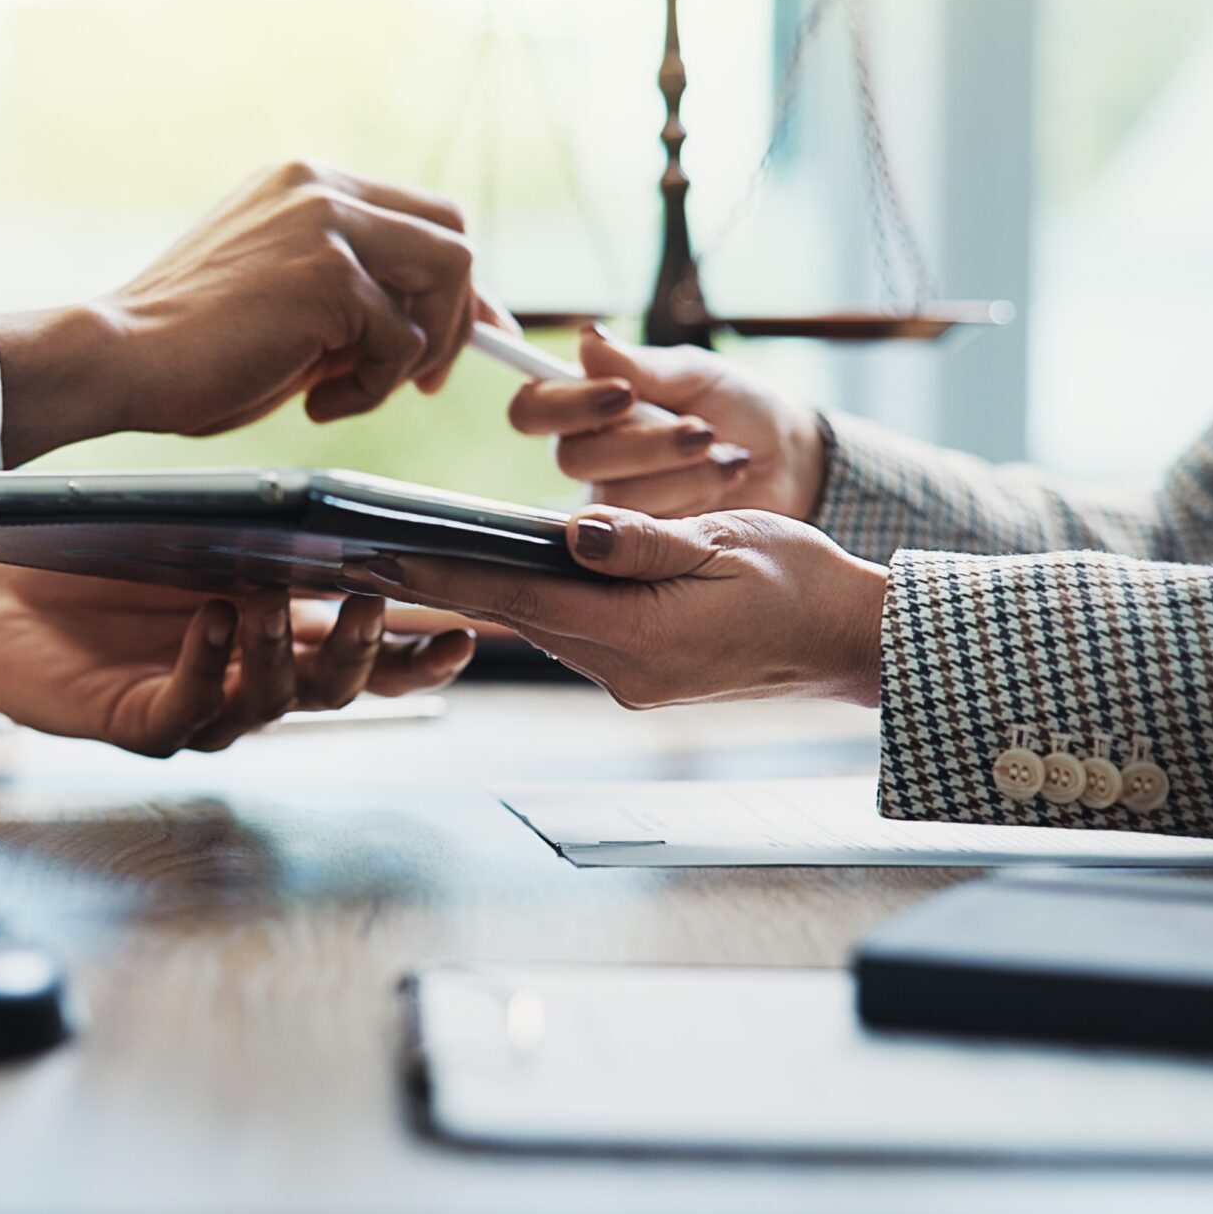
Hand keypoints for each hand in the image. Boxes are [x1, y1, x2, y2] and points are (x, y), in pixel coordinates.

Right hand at [0, 160, 503, 464]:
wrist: (119, 359)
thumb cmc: (188, 348)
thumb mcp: (285, 301)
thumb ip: (352, 296)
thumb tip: (438, 328)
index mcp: (304, 184)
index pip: (417, 215)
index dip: (446, 283)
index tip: (447, 337)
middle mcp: (321, 186)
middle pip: (451, 232)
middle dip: (454, 313)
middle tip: (420, 377)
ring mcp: (328, 222)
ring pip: (448, 272)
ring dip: (419, 348)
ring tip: (351, 389)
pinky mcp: (331, 273)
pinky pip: (403, 338)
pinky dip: (373, 387)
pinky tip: (316, 404)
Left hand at [0, 555, 476, 755]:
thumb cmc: (106, 566)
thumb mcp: (207, 545)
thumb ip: (276, 546)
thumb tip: (353, 518)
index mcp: (279, 644)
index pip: (366, 660)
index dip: (417, 656)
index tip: (464, 634)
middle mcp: (249, 687)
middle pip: (331, 691)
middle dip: (359, 655)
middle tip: (368, 606)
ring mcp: (199, 711)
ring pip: (263, 703)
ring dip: (276, 652)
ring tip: (271, 599)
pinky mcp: (139, 724)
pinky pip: (186, 709)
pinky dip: (205, 663)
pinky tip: (213, 621)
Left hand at [345, 506, 884, 709]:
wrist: (850, 640)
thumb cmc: (800, 582)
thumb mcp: (726, 543)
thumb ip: (645, 542)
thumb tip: (574, 533)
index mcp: (642, 636)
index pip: (518, 598)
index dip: (444, 575)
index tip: (380, 557)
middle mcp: (624, 670)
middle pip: (514, 616)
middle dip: (440, 584)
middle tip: (362, 554)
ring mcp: (630, 681)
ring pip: (539, 626)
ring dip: (482, 595)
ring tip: (408, 558)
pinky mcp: (641, 676)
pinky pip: (571, 634)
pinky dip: (532, 604)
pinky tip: (501, 576)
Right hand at [507, 327, 828, 519]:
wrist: (788, 461)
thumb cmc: (738, 406)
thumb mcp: (698, 374)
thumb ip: (642, 366)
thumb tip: (586, 340)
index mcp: (586, 405)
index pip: (532, 408)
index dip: (567, 405)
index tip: (625, 394)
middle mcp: (587, 455)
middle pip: (570, 459)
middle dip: (644, 444)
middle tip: (701, 430)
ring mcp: (611, 506)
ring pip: (612, 499)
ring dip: (679, 472)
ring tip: (728, 454)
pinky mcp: (640, 545)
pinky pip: (644, 531)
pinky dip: (696, 496)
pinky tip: (728, 479)